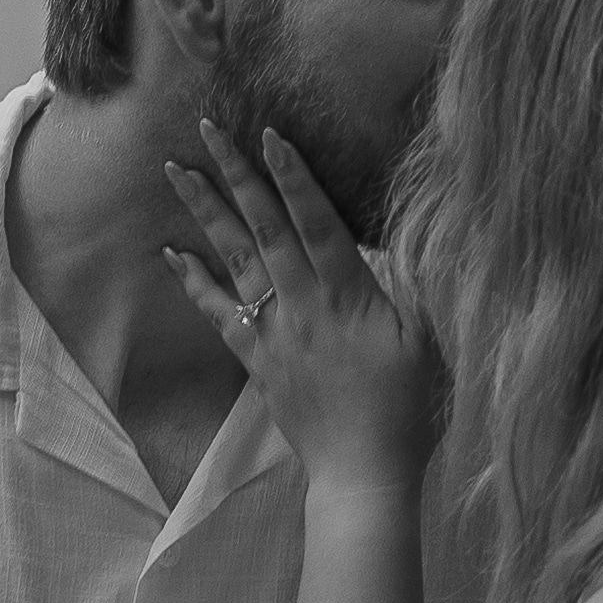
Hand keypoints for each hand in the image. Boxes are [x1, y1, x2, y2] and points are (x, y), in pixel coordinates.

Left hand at [163, 119, 437, 486]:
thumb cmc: (409, 408)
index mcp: (348, 296)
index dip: (294, 177)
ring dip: (205, 211)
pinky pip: (218, 314)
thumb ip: (415, 283)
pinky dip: (193, 281)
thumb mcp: (430, 339)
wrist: (363, 473)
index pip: (317, 223)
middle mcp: (302, 306)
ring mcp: (275, 332)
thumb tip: (406, 233)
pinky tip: (172, 252)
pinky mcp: (258, 360)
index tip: (270, 134)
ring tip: (176, 170)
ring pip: (234, 260)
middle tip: (207, 129)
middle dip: (236, 174)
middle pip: (264, 228)